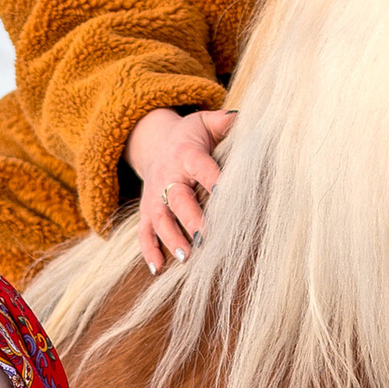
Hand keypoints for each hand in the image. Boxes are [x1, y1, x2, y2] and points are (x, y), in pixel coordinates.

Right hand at [128, 105, 233, 275]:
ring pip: (160, 220)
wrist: (155, 143)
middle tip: (206, 238)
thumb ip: (224, 122)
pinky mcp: (147, 212)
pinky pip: (144, 232)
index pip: (201, 167)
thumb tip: (244, 118)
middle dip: (191, 219)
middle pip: (177, 199)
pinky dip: (148, 251)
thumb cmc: (190, 136)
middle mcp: (168, 177)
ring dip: (171, 239)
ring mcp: (154, 197)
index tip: (225, 194)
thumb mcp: (205, 121)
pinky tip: (158, 269)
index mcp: (186, 154)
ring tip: (186, 257)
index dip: (212, 179)